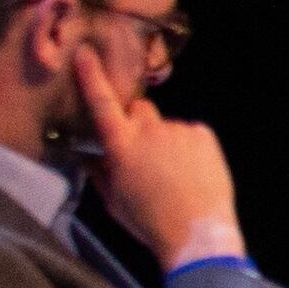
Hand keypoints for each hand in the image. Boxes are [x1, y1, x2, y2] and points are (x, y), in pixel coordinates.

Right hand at [69, 41, 242, 267]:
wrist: (196, 234)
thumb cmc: (148, 221)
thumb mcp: (112, 200)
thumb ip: (98, 172)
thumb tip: (89, 156)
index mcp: (121, 145)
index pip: (101, 103)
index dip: (91, 76)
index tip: (85, 53)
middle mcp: (149, 130)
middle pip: (138, 108)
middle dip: (135, 121)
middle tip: (141, 150)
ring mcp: (179, 130)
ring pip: (165, 127)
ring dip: (164, 141)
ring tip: (172, 174)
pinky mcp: (203, 135)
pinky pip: (190, 134)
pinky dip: (187, 148)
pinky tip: (189, 173)